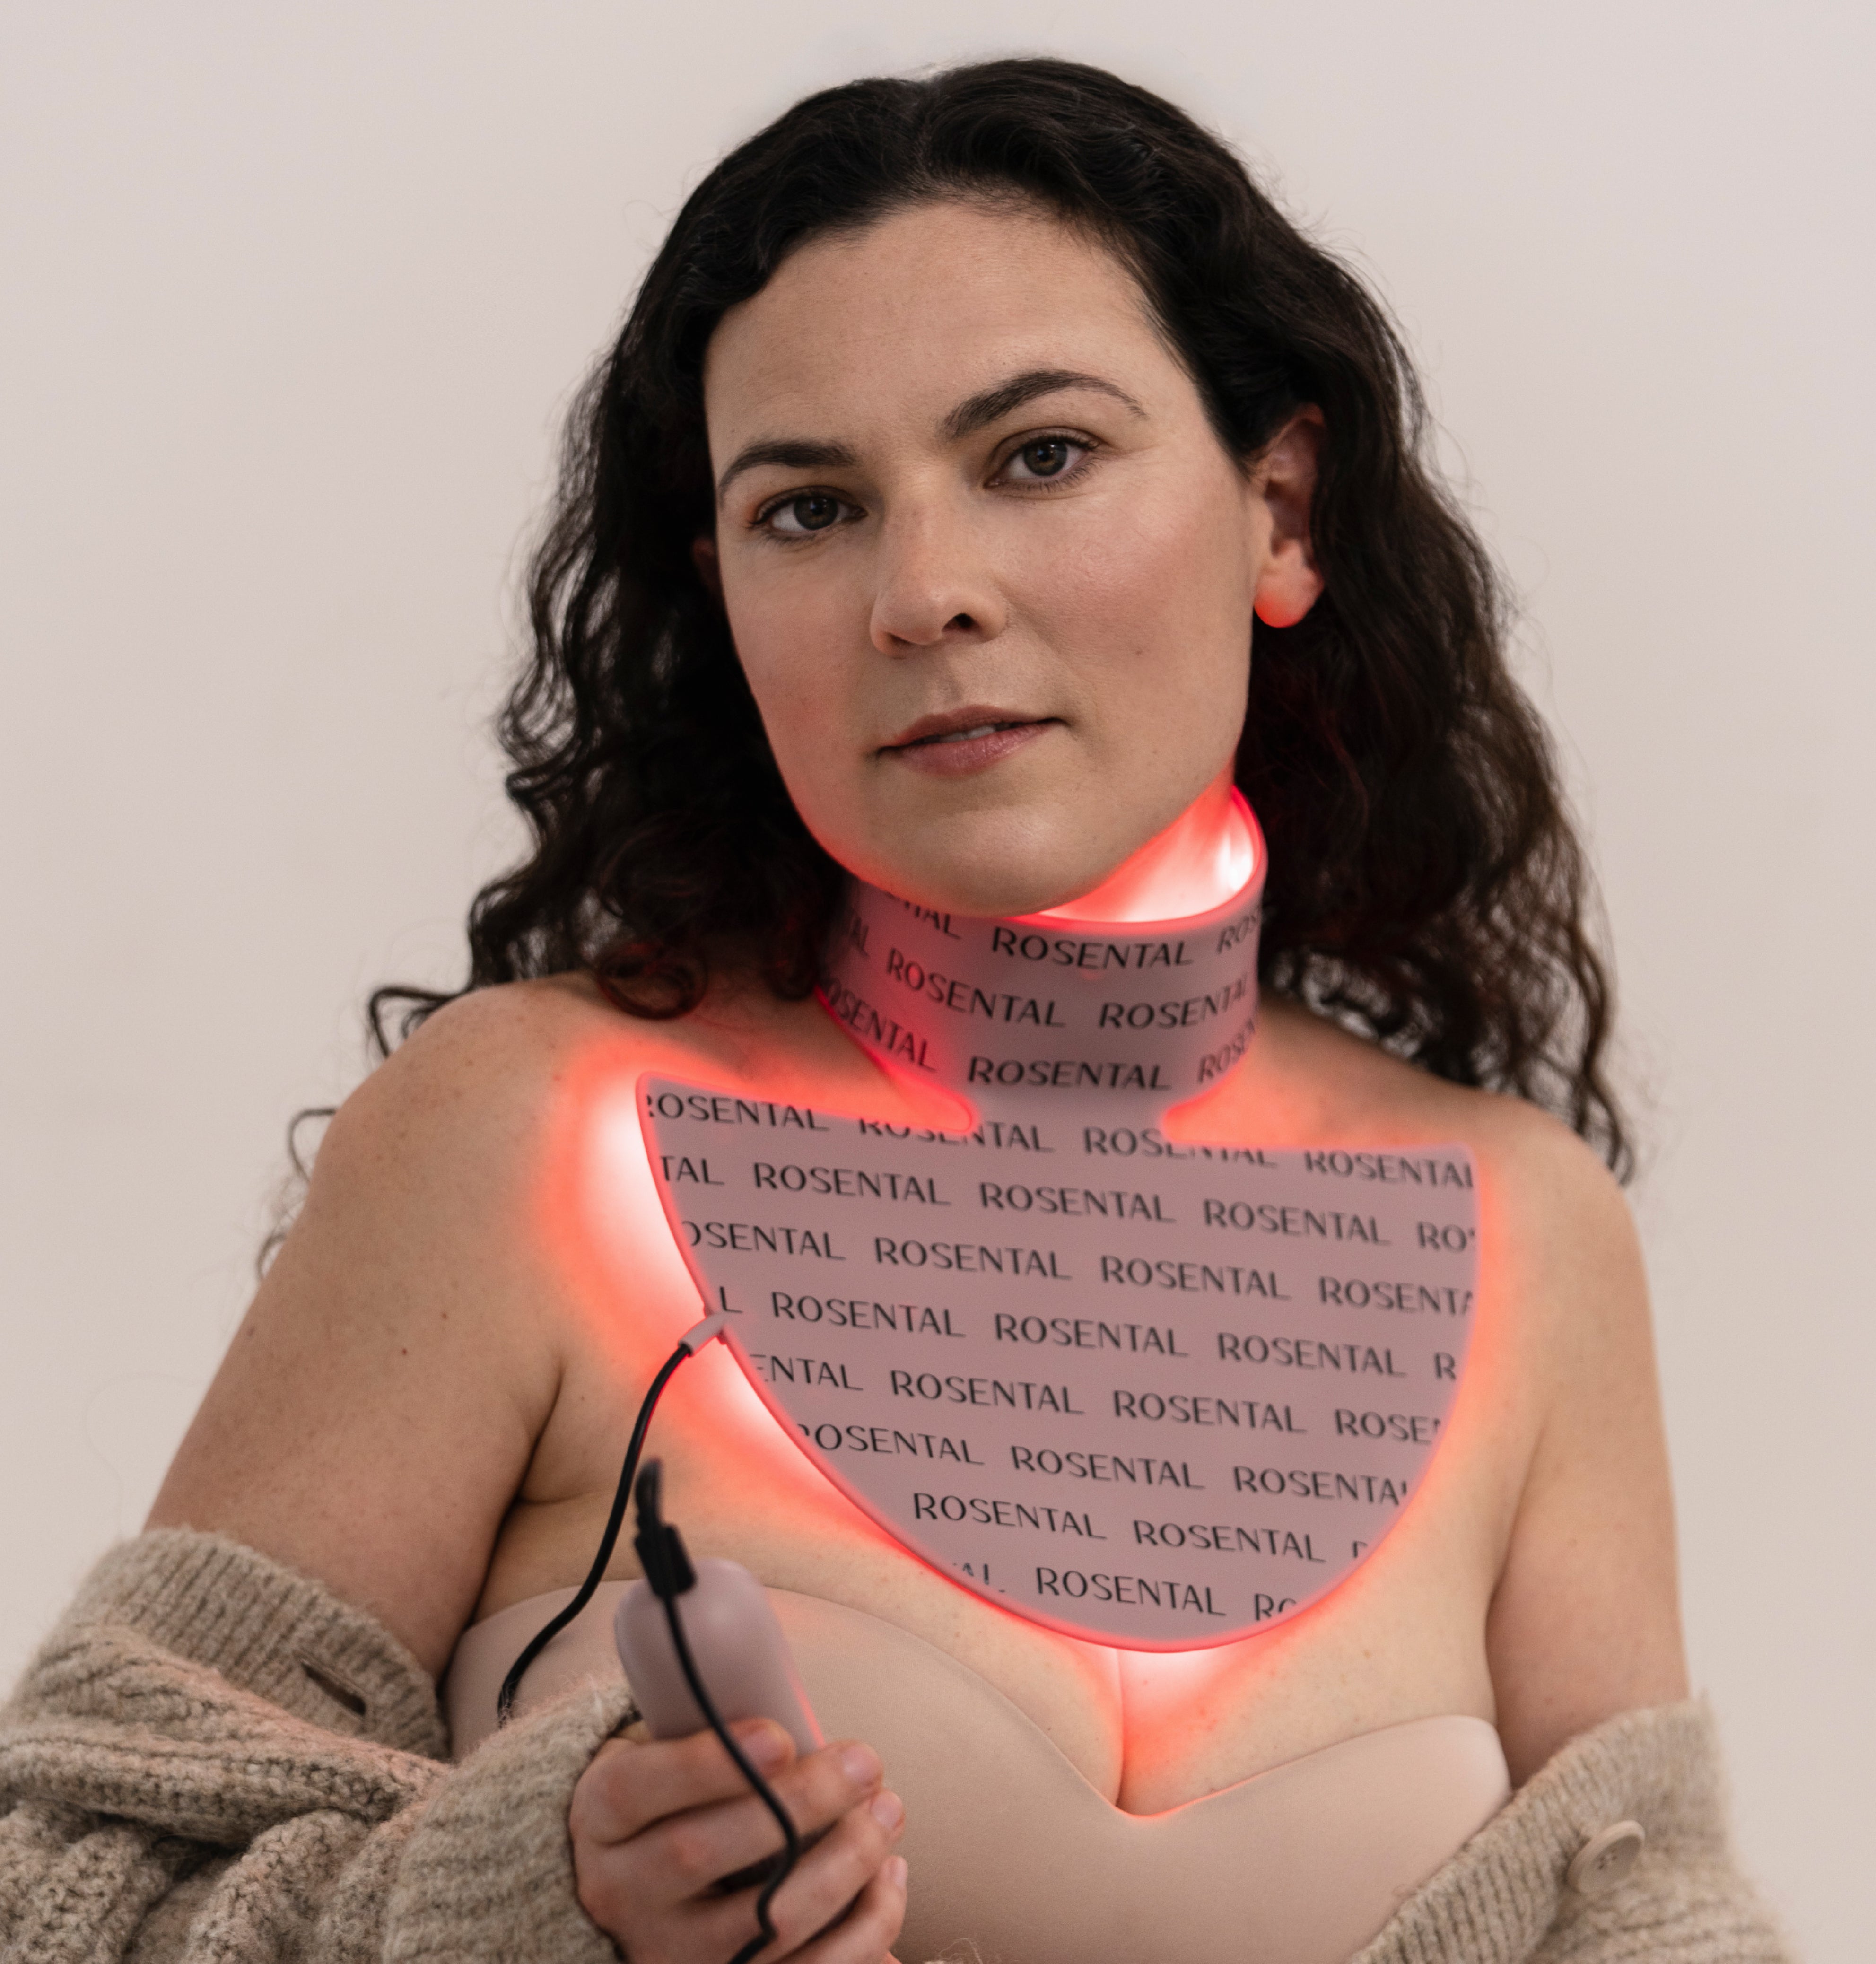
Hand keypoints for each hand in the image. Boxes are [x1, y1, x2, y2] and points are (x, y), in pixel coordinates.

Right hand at [570, 1718, 906, 1963]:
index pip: (636, 1789)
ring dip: (846, 1864)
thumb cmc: (672, 1799)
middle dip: (798, 1804)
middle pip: (702, 1853)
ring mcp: (673, 1955)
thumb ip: (710, 1733)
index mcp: (602, 1818)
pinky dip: (865, 1930)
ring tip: (887, 1810)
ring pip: (767, 1922)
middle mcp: (623, 1894)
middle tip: (864, 1762)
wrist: (638, 1891)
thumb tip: (798, 1718)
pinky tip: (890, 1875)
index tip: (780, 1737)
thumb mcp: (661, 1754)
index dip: (707, 1764)